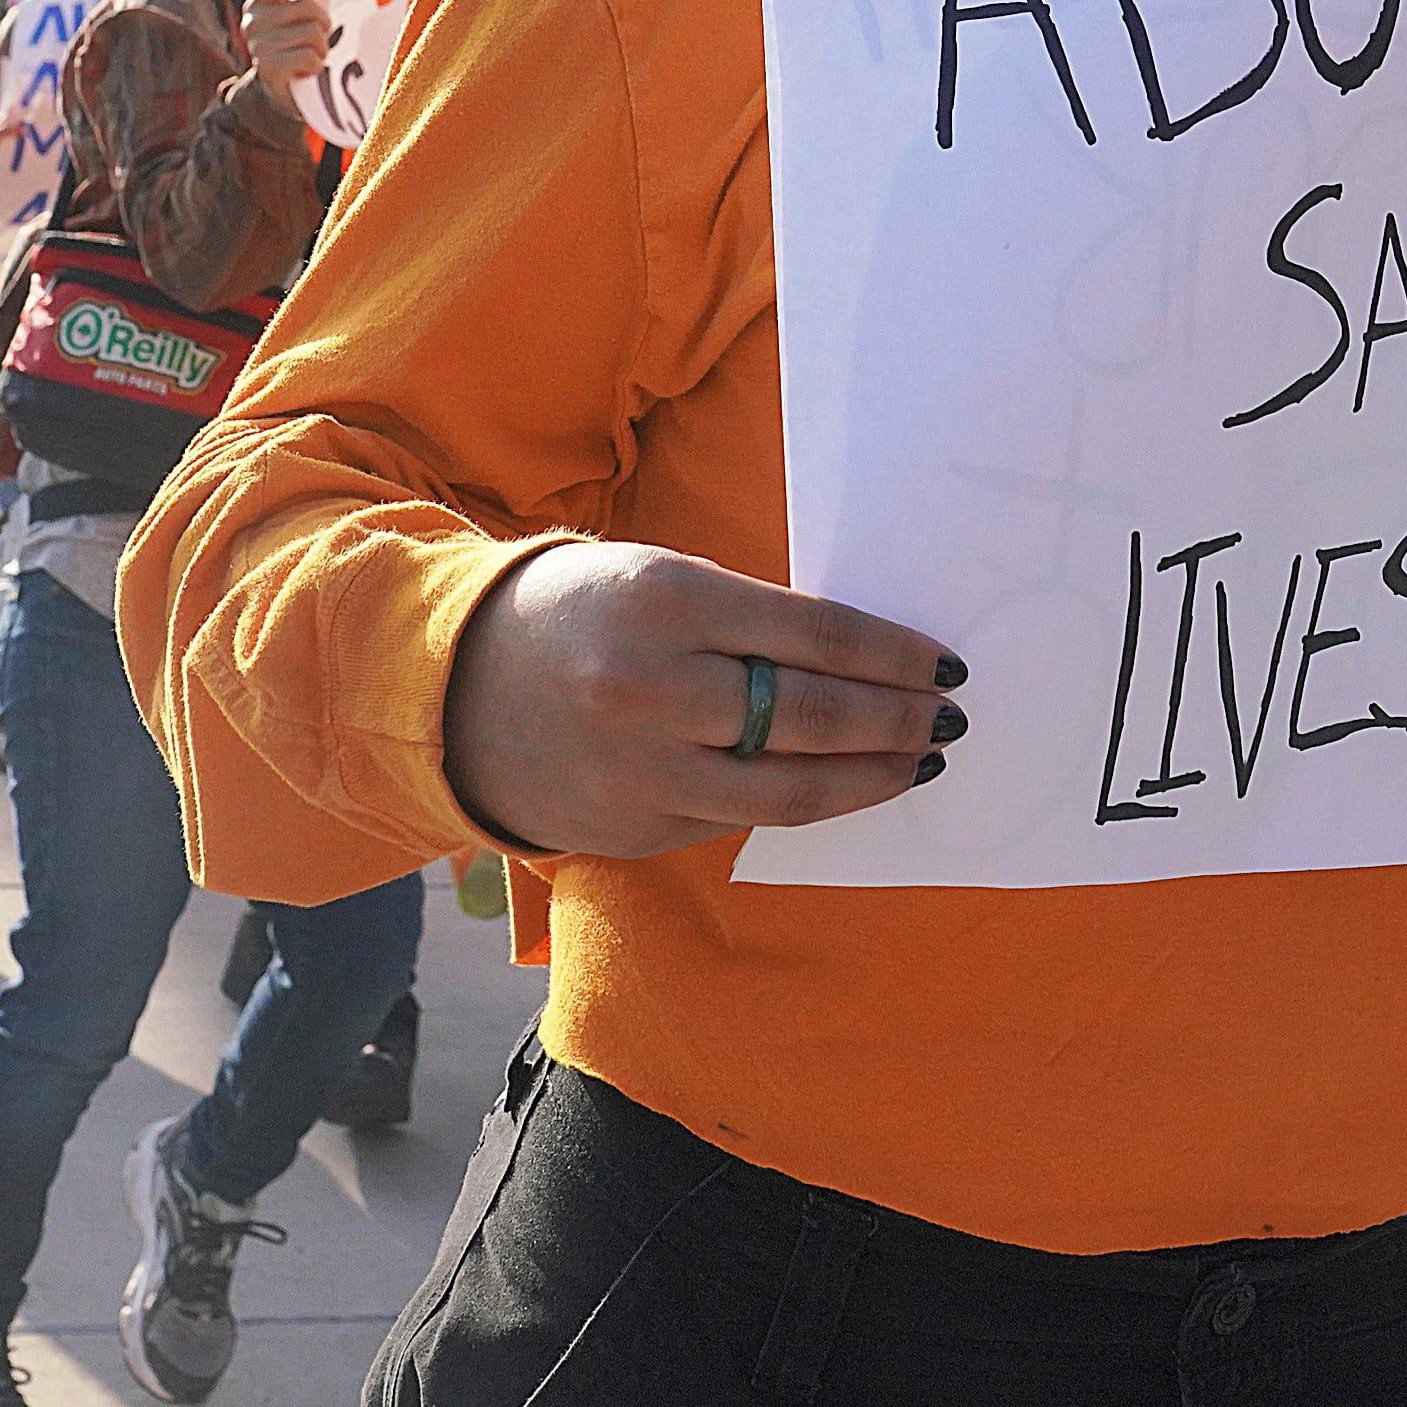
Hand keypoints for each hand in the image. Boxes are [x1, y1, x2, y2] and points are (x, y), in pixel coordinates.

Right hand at [241, 0, 335, 92]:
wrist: (284, 90)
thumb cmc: (297, 44)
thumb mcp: (304, 12)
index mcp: (257, 3)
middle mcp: (252, 22)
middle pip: (308, 6)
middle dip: (324, 23)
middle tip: (317, 37)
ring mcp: (258, 46)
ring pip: (313, 32)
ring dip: (322, 48)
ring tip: (311, 55)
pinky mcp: (269, 69)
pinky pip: (310, 57)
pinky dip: (317, 65)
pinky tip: (306, 70)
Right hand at [446, 540, 964, 859]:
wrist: (455, 687)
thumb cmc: (584, 613)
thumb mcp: (660, 577)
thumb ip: (753, 616)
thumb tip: (872, 659)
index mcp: (665, 603)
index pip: (817, 636)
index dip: (895, 655)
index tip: (946, 664)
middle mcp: (651, 689)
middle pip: (814, 717)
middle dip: (898, 719)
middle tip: (950, 716)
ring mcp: (640, 771)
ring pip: (790, 789)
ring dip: (873, 777)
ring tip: (921, 759)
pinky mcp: (636, 829)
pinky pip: (742, 819)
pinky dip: (805, 803)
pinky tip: (846, 785)